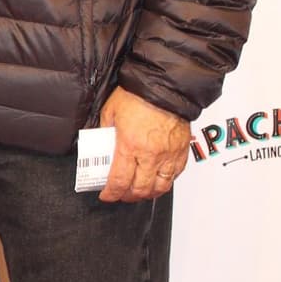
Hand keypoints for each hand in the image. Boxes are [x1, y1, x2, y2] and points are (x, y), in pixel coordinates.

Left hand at [98, 88, 190, 204]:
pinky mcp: (181, 150)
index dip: (111, 193)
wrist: (164, 85)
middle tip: (121, 195)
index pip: (119, 180)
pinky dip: (166, 182)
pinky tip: (158, 180)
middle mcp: (151, 154)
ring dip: (148, 194)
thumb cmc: (137, 94)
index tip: (107, 195)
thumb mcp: (110, 113)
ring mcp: (168, 154)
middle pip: (140, 189)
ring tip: (139, 192)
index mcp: (130, 145)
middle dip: (128, 196)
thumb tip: (98, 146)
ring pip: (160, 187)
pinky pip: (175, 175)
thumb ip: (104, 132)